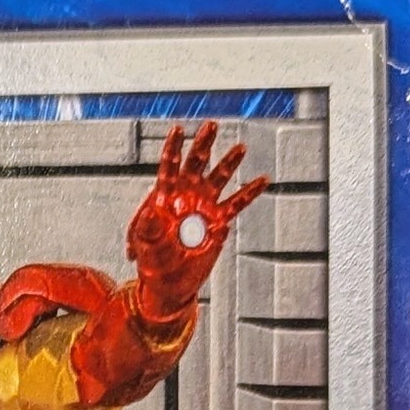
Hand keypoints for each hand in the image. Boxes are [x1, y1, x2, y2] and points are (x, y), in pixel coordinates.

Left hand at [127, 122, 268, 325]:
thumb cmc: (152, 262)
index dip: (173, 148)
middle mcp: (186, 195)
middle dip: (203, 144)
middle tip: (210, 125)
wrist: (169, 284)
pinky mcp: (217, 222)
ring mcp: (203, 207)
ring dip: (229, 163)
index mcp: (164, 197)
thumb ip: (148, 228)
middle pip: (196, 164)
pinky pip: (236, 204)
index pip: (168, 167)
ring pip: (218, 178)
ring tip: (241, 148)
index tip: (178, 129)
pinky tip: (262, 180)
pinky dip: (249, 193)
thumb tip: (153, 211)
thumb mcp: (146, 246)